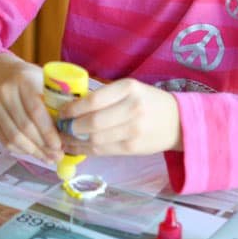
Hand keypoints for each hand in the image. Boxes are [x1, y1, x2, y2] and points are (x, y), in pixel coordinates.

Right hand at [0, 53, 62, 163]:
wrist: (3, 75)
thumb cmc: (31, 80)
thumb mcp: (44, 82)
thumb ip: (55, 100)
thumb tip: (72, 129)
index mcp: (23, 80)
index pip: (36, 110)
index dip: (48, 131)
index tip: (59, 145)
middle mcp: (5, 93)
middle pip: (24, 126)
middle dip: (42, 145)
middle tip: (57, 156)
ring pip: (14, 137)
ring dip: (33, 151)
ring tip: (48, 158)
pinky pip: (5, 141)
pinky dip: (21, 150)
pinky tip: (34, 153)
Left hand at [57, 78, 181, 155]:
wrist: (178, 122)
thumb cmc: (148, 102)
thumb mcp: (130, 89)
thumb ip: (105, 95)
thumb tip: (71, 105)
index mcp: (128, 88)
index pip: (93, 100)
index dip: (72, 109)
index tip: (61, 112)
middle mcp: (132, 108)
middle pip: (92, 122)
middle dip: (71, 127)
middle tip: (59, 127)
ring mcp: (133, 130)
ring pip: (95, 139)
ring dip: (74, 141)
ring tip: (63, 139)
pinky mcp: (132, 148)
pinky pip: (102, 150)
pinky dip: (85, 150)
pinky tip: (76, 147)